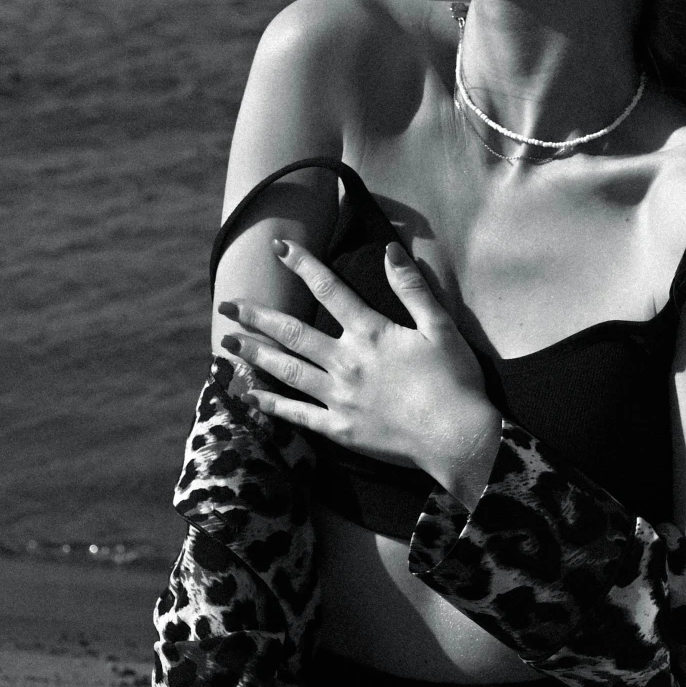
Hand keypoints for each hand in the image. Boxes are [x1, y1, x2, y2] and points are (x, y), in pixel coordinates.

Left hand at [218, 237, 501, 505]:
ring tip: (227, 343)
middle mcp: (346, 363)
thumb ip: (412, 289)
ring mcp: (339, 398)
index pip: (329, 290)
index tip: (278, 248)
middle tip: (228, 305)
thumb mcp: (440, 327)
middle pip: (292, 333)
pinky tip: (251, 395)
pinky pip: (297, 415)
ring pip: (286, 371)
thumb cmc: (456, 382)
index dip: (303, 265)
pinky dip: (272, 404)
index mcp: (371, 334)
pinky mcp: (340, 429)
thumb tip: (390, 250)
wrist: (458, 439)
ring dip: (254, 355)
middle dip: (257, 316)